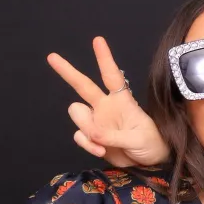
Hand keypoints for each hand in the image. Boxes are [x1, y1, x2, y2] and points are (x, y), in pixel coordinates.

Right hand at [47, 37, 169, 166]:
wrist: (149, 163)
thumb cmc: (152, 144)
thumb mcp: (138, 139)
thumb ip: (113, 136)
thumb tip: (92, 133)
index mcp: (122, 100)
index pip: (112, 75)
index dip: (104, 58)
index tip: (98, 40)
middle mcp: (106, 107)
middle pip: (83, 85)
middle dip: (67, 71)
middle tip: (51, 56)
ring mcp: (97, 121)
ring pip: (77, 115)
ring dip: (86, 129)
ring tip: (103, 143)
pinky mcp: (91, 137)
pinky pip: (80, 136)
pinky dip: (87, 145)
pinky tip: (101, 151)